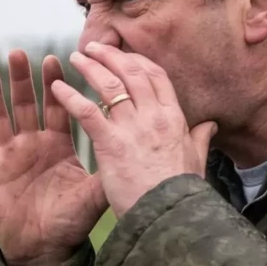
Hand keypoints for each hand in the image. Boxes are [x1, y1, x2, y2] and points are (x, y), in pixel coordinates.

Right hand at [0, 50, 109, 265]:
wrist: (43, 251)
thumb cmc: (70, 224)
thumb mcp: (92, 196)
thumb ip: (108, 171)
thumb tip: (134, 150)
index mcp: (57, 146)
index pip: (57, 108)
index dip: (55, 84)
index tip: (56, 58)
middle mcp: (32, 145)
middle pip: (26, 105)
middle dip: (22, 79)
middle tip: (20, 52)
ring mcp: (8, 157)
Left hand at [50, 42, 216, 216]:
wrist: (170, 217)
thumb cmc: (181, 194)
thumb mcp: (197, 161)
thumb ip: (199, 138)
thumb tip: (210, 124)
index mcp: (174, 119)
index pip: (157, 77)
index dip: (138, 61)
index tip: (123, 55)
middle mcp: (154, 117)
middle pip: (133, 73)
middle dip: (112, 56)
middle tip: (94, 47)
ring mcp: (133, 128)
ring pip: (109, 85)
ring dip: (90, 67)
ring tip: (75, 58)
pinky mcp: (111, 144)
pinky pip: (88, 111)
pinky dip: (70, 96)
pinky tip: (57, 88)